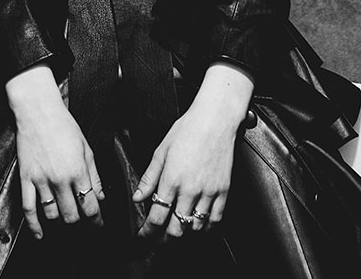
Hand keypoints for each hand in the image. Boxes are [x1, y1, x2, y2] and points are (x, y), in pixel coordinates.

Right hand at [6, 65, 104, 238]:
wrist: (38, 112)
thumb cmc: (64, 126)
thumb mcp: (86, 147)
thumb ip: (95, 174)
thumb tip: (101, 195)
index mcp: (78, 170)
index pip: (90, 205)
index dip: (96, 219)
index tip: (98, 224)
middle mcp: (61, 179)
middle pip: (72, 215)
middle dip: (79, 223)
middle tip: (82, 225)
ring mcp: (42, 181)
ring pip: (52, 215)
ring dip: (59, 224)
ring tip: (64, 225)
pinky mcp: (26, 179)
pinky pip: (29, 209)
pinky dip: (34, 225)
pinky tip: (40, 234)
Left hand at [132, 62, 253, 241]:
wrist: (216, 118)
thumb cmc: (189, 129)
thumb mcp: (161, 150)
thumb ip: (149, 176)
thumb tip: (137, 196)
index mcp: (171, 179)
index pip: (156, 217)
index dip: (147, 232)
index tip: (142, 236)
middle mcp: (190, 189)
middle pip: (175, 229)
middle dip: (163, 240)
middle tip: (157, 241)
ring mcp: (208, 192)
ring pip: (195, 229)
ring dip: (184, 235)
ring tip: (176, 233)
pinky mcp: (223, 190)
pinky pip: (216, 220)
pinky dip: (206, 229)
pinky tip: (199, 227)